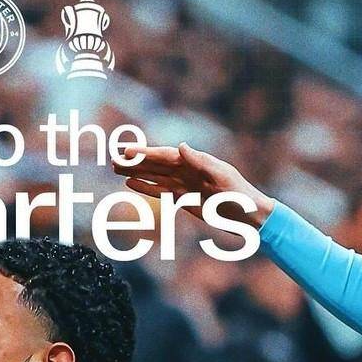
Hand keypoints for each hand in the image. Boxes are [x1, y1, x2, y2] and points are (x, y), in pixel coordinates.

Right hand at [114, 142, 275, 228]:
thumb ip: (200, 161)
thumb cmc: (239, 194)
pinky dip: (145, 187)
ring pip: (154, 176)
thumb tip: (180, 146)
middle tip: (112, 160)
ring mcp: (184, 184)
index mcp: (195, 161)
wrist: (249, 215)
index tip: (126, 152)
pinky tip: (131, 185)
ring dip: (136, 173)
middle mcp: (187, 170)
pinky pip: (160, 191)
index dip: (145, 154)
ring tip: (115, 169)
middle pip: (156, 164)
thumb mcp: (222, 176)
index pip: (165, 155)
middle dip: (134, 162)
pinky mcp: (184, 199)